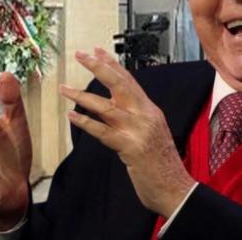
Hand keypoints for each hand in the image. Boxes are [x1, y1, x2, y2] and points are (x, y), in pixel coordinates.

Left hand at [60, 48, 195, 216]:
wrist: (177, 190)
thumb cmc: (162, 165)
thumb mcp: (152, 133)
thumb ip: (136, 119)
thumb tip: (115, 107)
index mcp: (151, 111)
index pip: (130, 80)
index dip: (112, 64)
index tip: (97, 51)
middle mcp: (146, 116)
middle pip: (119, 84)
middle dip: (99, 67)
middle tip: (81, 55)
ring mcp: (138, 131)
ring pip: (107, 106)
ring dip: (83, 96)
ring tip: (64, 89)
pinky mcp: (130, 148)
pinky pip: (103, 132)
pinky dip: (86, 122)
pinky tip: (72, 116)